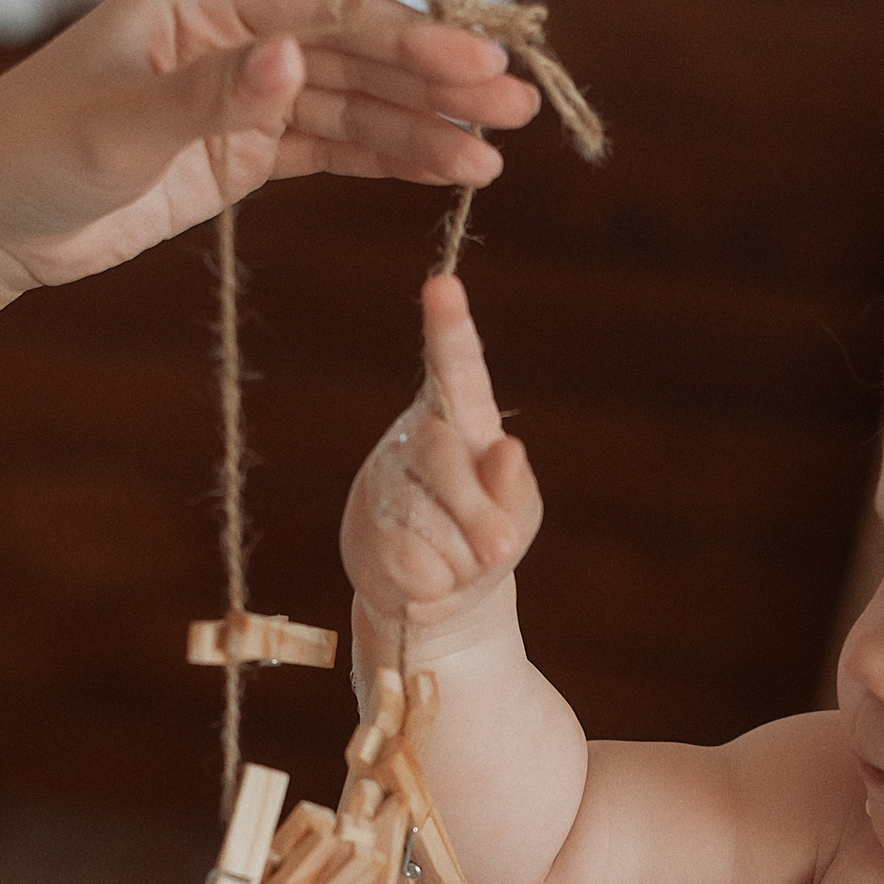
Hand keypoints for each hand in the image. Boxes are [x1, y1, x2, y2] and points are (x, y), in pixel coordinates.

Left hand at [0, 0, 542, 293]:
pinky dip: (388, 160)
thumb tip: (293, 53)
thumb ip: (214, 95)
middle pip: (356, 54)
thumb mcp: (119, 126)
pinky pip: (332, 149)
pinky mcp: (244, 151)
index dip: (406, 39)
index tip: (474, 63)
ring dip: (424, 129)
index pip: (326, 13)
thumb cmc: (32, 154)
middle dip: (437, 80)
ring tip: (495, 157)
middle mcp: (233, 34)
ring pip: (354, 106)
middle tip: (517, 104)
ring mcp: (244, 93)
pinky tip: (445, 170)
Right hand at [342, 273, 542, 638]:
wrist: (442, 598)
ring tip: (456, 562)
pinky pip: (409, 563)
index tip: (443, 285)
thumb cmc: (488, 537)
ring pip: (429, 522)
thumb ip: (515, 487)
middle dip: (479, 516)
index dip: (449, 328)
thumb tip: (506, 450)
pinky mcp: (364, 531)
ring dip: (459, 561)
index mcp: (462, 418)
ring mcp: (384, 482)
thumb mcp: (519, 512)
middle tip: (503, 551)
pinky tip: (427, 578)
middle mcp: (416, 438)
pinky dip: (433, 586)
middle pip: (444, 459)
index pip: (455, 366)